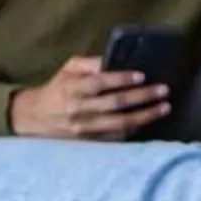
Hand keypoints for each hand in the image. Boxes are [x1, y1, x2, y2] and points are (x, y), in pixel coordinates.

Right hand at [7, 55, 171, 140]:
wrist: (35, 117)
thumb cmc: (58, 87)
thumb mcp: (69, 68)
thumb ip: (91, 63)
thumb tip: (117, 58)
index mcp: (72, 88)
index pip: (99, 83)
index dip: (121, 79)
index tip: (142, 76)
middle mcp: (79, 110)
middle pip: (114, 104)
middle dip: (142, 97)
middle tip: (163, 90)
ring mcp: (85, 129)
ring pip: (119, 124)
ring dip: (145, 116)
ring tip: (164, 108)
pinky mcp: (89, 142)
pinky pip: (116, 138)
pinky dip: (135, 130)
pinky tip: (150, 122)